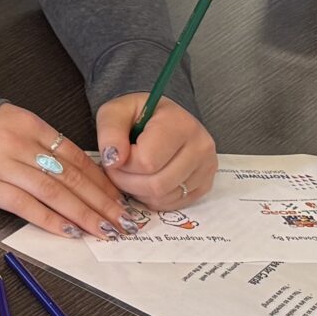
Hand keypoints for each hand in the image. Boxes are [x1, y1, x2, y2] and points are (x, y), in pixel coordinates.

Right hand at [0, 102, 131, 240]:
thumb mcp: (14, 125)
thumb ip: (44, 145)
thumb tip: (83, 176)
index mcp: (30, 124)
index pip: (76, 156)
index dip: (101, 181)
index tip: (120, 200)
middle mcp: (18, 142)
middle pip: (69, 175)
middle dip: (101, 201)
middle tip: (123, 221)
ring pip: (51, 191)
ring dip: (81, 214)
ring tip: (103, 231)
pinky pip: (22, 204)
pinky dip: (48, 219)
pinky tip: (68, 231)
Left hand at [94, 95, 216, 210]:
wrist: (161, 117)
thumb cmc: (138, 114)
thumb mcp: (115, 112)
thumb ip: (110, 131)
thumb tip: (113, 160)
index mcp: (180, 124)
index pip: (147, 162)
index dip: (123, 164)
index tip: (116, 155)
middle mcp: (200, 146)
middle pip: (157, 185)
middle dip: (128, 182)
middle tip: (118, 169)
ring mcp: (206, 167)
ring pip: (164, 197)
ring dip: (138, 191)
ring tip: (131, 173)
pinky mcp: (205, 184)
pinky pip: (173, 204)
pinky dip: (153, 198)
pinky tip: (146, 180)